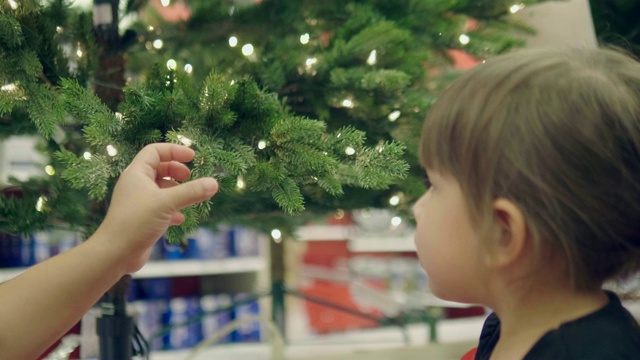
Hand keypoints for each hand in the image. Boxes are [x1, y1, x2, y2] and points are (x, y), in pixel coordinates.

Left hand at [94, 143, 217, 272]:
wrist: (114, 253)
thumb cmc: (136, 222)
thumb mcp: (167, 203)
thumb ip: (191, 192)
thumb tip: (214, 183)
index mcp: (137, 174)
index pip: (155, 151)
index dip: (174, 150)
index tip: (193, 157)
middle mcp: (136, 185)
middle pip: (158, 168)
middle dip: (176, 170)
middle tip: (189, 177)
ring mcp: (138, 202)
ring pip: (160, 188)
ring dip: (176, 190)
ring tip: (190, 197)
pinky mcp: (141, 218)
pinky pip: (160, 207)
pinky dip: (172, 209)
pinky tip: (180, 218)